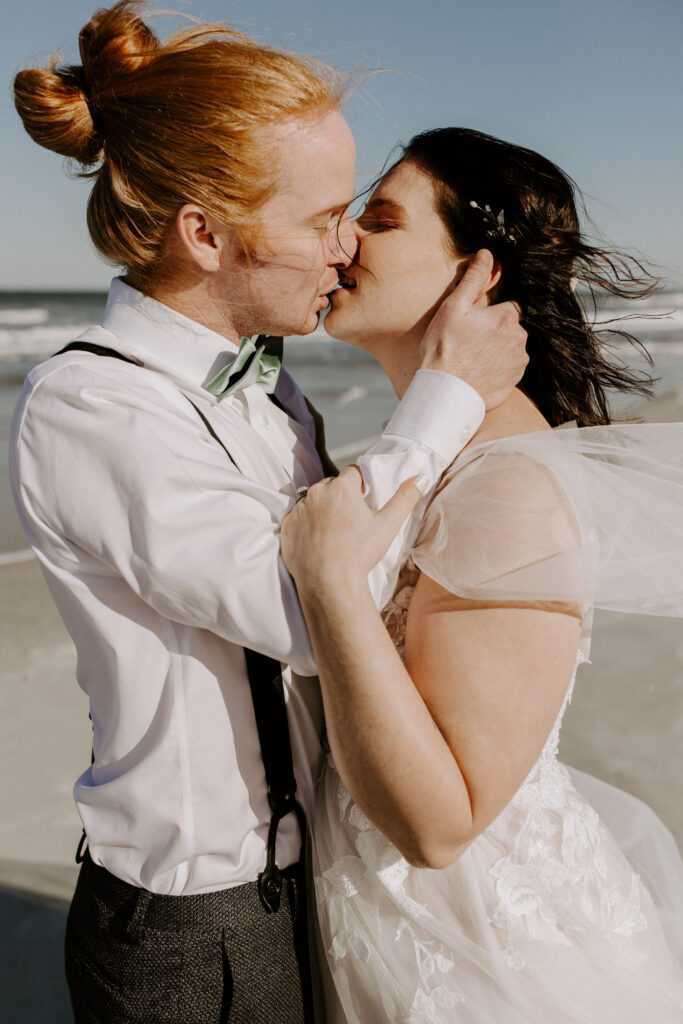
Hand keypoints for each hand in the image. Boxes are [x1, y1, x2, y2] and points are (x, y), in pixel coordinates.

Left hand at [281, 467, 422, 594]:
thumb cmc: (359, 555)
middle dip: (339, 498)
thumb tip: (419, 478)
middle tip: (350, 521)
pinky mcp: (287, 527)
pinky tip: (318, 542)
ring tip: (334, 534)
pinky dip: (305, 526)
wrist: (329, 584)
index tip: (363, 500)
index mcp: (341, 488)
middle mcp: (316, 493)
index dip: (360, 485)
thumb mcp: (388, 525)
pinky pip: (297, 519)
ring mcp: (299, 510)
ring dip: (322, 511)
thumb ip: (405, 498)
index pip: (352, 473)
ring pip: (313, 502)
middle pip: (331, 486)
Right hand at [419, 250, 527, 409]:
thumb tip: (487, 254)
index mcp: (507, 317)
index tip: (473, 324)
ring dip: (498, 350)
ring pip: (511, 348)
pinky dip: (498, 369)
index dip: (489, 314)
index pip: (508, 307)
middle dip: (495, 332)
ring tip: (472, 359)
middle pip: (510, 328)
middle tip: (469, 342)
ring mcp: (518, 362)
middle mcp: (519, 338)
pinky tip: (479, 372)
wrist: (445, 392)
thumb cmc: (444, 349)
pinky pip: (509, 369)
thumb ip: (474, 278)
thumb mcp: (454, 307)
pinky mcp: (514, 382)